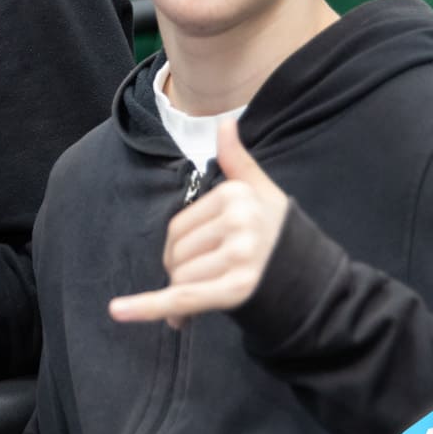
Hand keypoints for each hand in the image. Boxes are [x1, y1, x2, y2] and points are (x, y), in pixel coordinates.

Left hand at [108, 119, 289, 327]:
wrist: (312, 281)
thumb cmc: (278, 233)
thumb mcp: (261, 191)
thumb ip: (238, 160)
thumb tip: (225, 122)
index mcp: (235, 195)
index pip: (177, 227)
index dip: (181, 249)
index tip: (202, 259)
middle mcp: (238, 222)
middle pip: (177, 254)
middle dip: (183, 272)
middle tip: (209, 281)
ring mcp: (239, 256)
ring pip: (181, 278)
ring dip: (185, 296)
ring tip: (211, 297)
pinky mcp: (237, 290)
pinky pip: (182, 298)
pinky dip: (147, 307)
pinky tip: (119, 311)